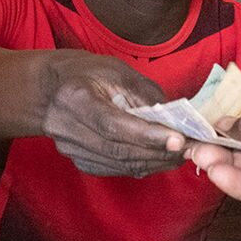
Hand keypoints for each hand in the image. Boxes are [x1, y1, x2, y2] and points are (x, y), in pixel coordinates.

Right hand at [40, 50, 185, 177]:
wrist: (49, 89)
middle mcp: (66, 128)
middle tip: (191, 148)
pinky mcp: (78, 161)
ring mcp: (70, 149)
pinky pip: (115, 169)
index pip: (113, 125)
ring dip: (155, 162)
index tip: (179, 139)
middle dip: (159, 152)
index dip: (147, 135)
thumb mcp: (116, 71)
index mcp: (74, 98)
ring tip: (181, 154)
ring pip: (120, 164)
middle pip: (118, 150)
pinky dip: (141, 165)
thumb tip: (175, 120)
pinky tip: (159, 157)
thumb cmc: (86, 73)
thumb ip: (145, 94)